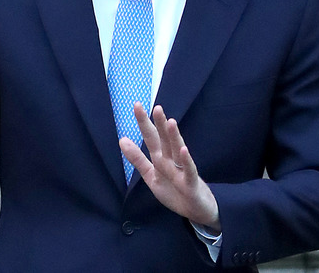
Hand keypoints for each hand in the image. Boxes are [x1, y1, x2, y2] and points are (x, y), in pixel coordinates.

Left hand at [120, 103, 220, 230]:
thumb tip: (122, 139)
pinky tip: (183, 150)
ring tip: (170, 122)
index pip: (152, 138)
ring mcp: (183, 171)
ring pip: (178, 151)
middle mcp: (172, 161)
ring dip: (174, 137)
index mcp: (161, 159)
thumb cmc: (175, 191)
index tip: (137, 105)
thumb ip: (137, 159)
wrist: (197, 212)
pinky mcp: (192, 184)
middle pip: (165, 140)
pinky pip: (189, 171)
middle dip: (160, 125)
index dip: (144, 123)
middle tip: (156, 107)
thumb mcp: (151, 176)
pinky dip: (187, 161)